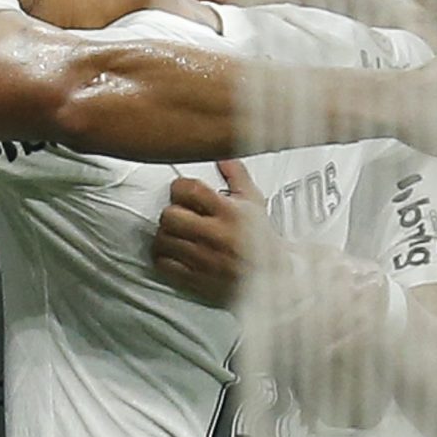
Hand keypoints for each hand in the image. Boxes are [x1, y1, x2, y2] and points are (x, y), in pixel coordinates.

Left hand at [152, 160, 266, 308]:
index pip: (190, 190)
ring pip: (163, 239)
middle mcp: (216, 235)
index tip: (182, 192)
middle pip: (170, 215)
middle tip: (178, 215)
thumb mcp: (254, 202)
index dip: (180, 188)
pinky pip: (164, 265)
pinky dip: (164, 258)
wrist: (273, 278)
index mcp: (230, 213)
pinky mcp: (197, 280)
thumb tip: (222, 155)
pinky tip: (174, 253)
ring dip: (166, 235)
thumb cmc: (262, 241)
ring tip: (175, 234)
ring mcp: (204, 259)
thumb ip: (236, 175)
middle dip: (171, 213)